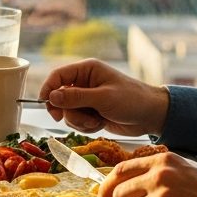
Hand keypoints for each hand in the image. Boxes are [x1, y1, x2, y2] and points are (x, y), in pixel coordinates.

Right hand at [38, 59, 167, 136]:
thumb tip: (51, 97)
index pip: (58, 76)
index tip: (46, 105)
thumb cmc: (132, 100)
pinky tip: (101, 123)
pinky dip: (86, 126)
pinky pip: (77, 122)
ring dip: (80, 121)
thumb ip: (76, 97)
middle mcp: (84, 83)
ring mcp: (87, 99)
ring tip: (97, 120)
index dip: (48, 89)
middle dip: (69, 112)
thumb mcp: (103, 98)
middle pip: (60, 98)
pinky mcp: (91, 112)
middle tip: (81, 118)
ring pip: (68, 113)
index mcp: (87, 70)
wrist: (151, 116)